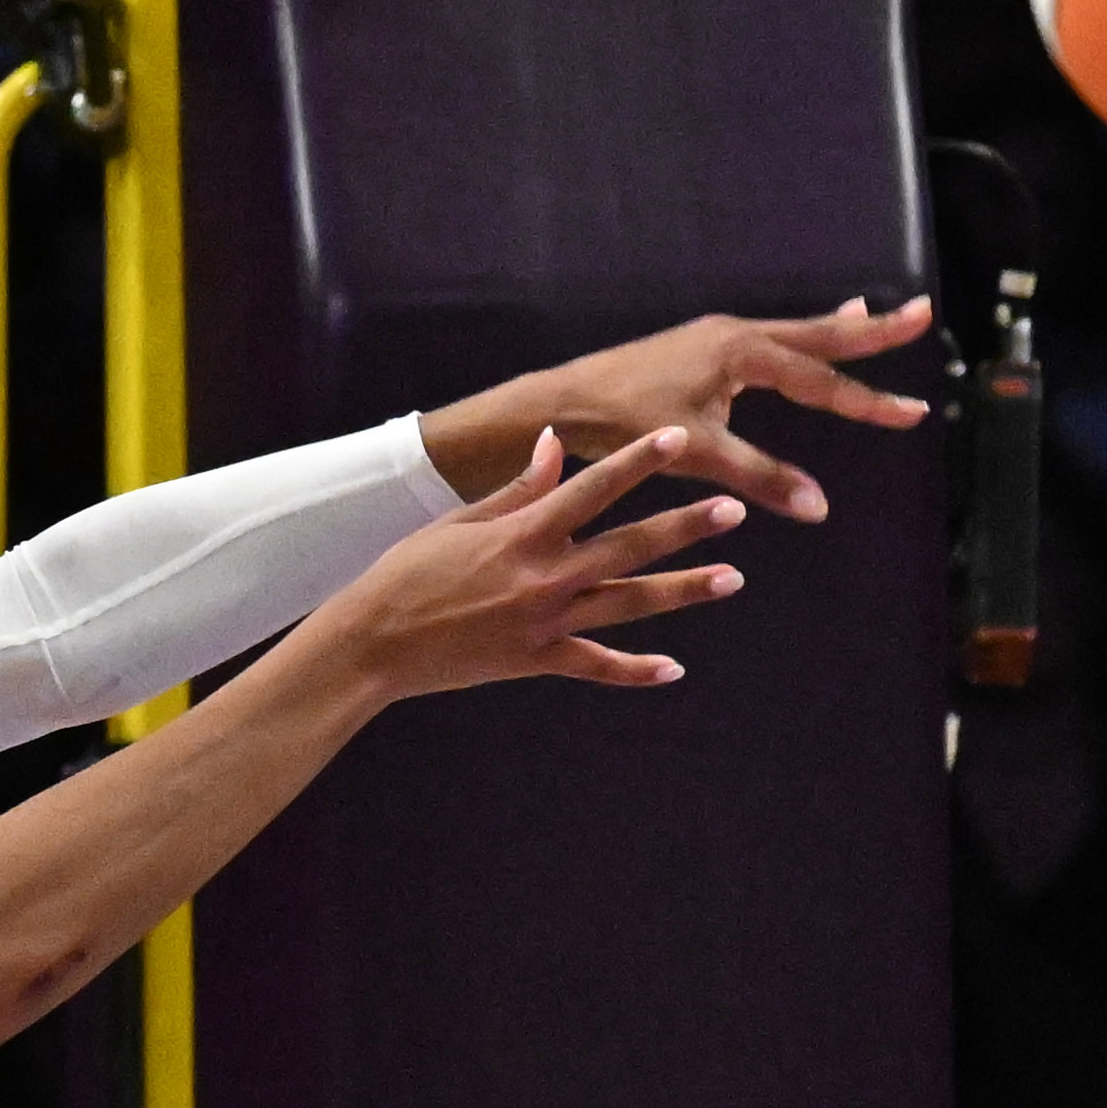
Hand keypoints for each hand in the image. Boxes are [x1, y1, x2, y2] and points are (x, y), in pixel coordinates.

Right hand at [313, 427, 744, 699]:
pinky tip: (674, 668)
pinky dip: (634, 670)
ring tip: (731, 578)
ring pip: (628, 603)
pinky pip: (596, 665)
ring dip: (683, 590)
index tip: (678, 437)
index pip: (593, 486)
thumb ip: (516, 488)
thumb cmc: (406, 573)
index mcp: (523, 532)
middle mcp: (543, 575)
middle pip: (628, 545)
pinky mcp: (536, 660)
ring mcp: (544, 622)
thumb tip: (554, 446)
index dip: (638, 460)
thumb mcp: (458, 521)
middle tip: (733, 509)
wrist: (374, 642)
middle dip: (685, 526)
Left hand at [430, 298, 934, 521]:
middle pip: (818, 335)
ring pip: (792, 334)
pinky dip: (798, 341)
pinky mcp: (701, 351)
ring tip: (873, 318)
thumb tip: (818, 508)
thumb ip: (760, 476)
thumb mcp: (697, 453)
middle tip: (924, 315)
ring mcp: (716, 338)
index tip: (914, 415)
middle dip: (873, 332)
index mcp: (739, 352)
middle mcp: (733, 334)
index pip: (820, 380)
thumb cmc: (623, 425)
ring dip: (836, 331)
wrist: (562, 402)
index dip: (869, 403)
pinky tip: (801, 346)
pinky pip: (767, 341)